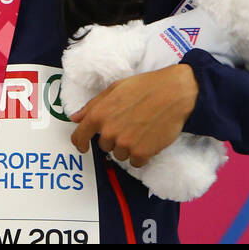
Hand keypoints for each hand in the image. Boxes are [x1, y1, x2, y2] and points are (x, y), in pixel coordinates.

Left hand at [68, 64, 199, 166]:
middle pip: (104, 146)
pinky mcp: (142, 152)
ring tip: (140, 130)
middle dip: (113, 138)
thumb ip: (92, 106)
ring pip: (119, 155)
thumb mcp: (113, 90)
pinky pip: (136, 162)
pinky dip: (141, 155)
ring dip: (127, 147)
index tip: (83, 147)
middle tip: (128, 124)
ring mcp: (125, 144)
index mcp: (98, 115)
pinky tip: (148, 140)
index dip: (80, 143)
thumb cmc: (143, 87)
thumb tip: (75, 118)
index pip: (79, 137)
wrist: (173, 93)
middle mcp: (109, 132)